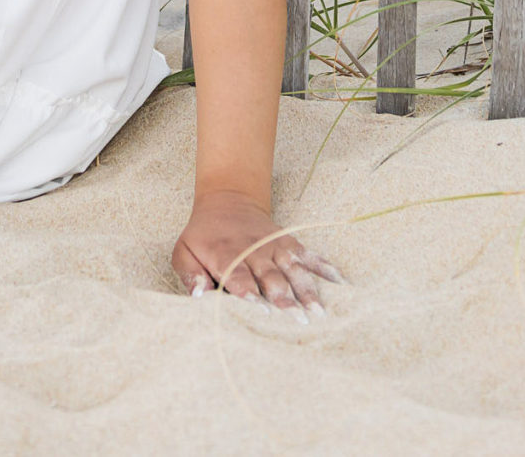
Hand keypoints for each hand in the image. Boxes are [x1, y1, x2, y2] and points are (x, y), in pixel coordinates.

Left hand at [171, 189, 342, 317]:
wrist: (226, 202)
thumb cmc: (203, 236)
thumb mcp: (184, 252)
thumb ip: (191, 275)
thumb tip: (199, 297)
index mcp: (226, 254)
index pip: (241, 277)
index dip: (251, 295)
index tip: (263, 312)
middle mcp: (255, 250)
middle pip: (272, 277)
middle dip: (285, 299)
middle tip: (298, 322)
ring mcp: (275, 246)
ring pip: (294, 269)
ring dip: (307, 290)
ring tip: (319, 312)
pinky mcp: (289, 243)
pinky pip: (309, 256)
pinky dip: (325, 268)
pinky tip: (340, 283)